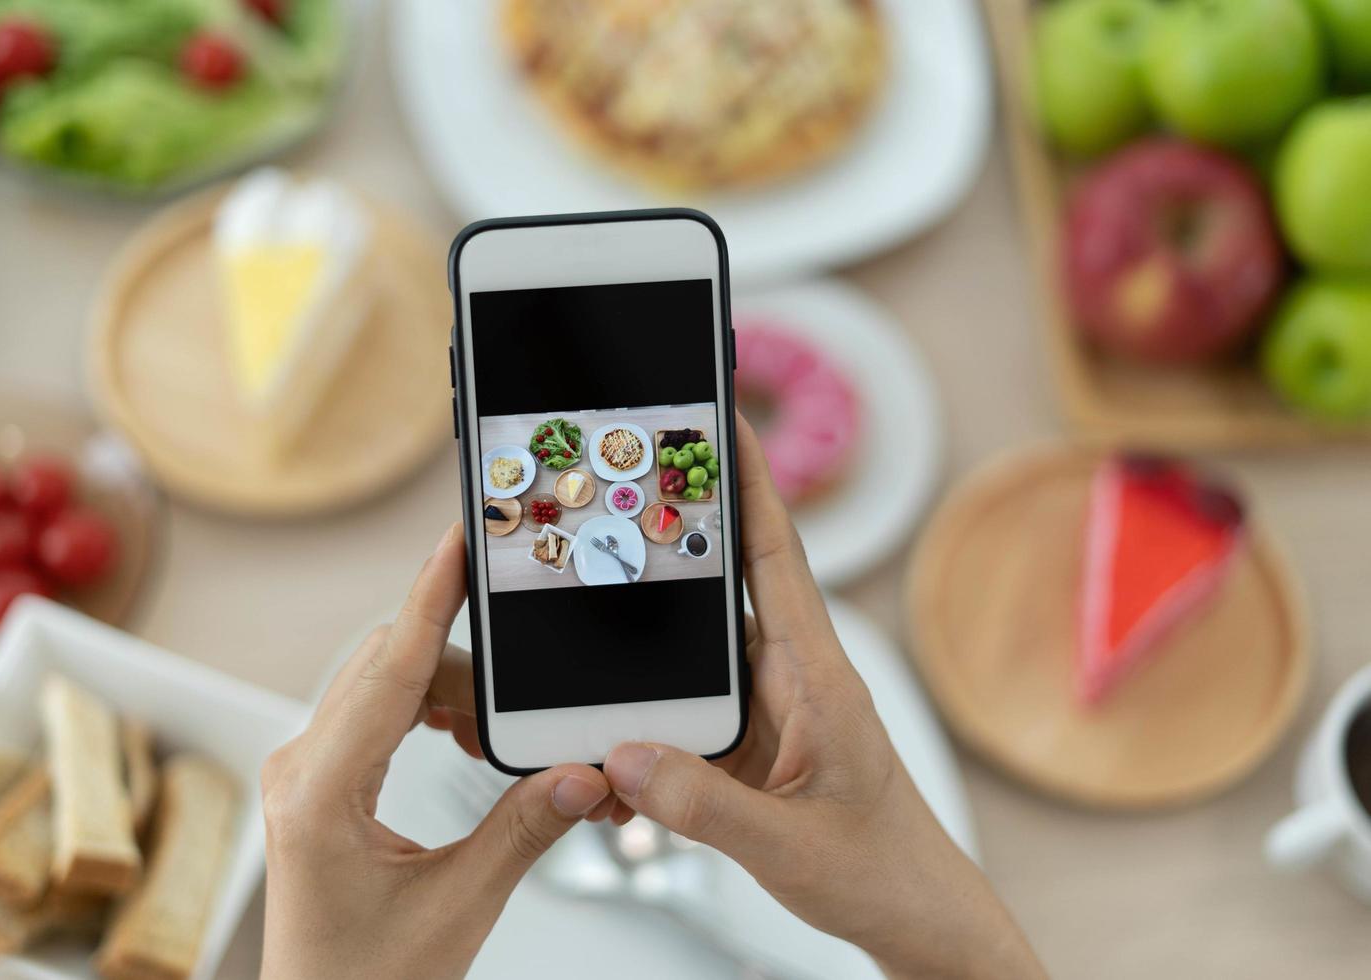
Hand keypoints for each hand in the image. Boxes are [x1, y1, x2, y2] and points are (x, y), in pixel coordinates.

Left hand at [259, 525, 614, 979]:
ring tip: (500, 731)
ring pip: (388, 682)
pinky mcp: (322, 781)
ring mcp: (307, 771)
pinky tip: (468, 736)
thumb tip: (583, 772)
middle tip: (526, 676)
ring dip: (452, 689)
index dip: (431, 599)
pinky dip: (432, 708)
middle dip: (467, 663)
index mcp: (321, 792)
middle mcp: (302, 768)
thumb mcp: (457, 908)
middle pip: (391, 664)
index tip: (458, 543)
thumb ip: (524, 831)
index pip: (390, 669)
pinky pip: (379, 711)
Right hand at [598, 416, 1044, 979]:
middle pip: (723, 587)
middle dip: (672, 537)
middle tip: (616, 490)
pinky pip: (685, 710)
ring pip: (695, 652)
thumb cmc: (880, 870)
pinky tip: (610, 730)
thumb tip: (625, 759)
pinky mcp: (746, 747)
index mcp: (816, 676)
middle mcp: (790, 678)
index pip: (777, 558)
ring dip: (650, 636)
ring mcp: (767, 711)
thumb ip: (706, 805)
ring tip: (592, 612)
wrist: (913, 917)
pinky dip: (646, 712)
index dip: (749, 486)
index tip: (721, 420)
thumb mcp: (790, 845)